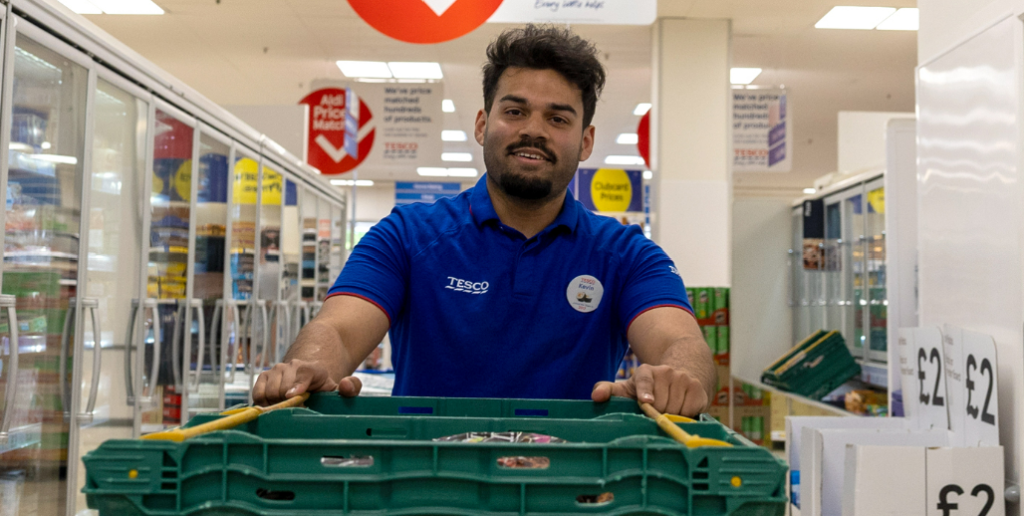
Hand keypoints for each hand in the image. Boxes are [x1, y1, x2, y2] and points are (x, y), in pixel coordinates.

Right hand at [253, 359, 362, 405]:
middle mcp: (292, 366)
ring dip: (276, 404)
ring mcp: (277, 370)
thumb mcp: (340, 388)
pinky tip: (275, 404)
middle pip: (283, 389)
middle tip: (297, 410)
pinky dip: (263, 402)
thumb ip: (351, 387)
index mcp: (313, 369)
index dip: (297, 385)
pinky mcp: (264, 376)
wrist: (309, 375)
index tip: (294, 396)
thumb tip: (346, 385)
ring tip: (288, 406)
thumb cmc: (324, 388)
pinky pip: (257, 393)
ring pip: (269, 392)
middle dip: (289, 404)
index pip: (303, 373)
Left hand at [591, 364, 708, 416]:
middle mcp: (665, 371)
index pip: (643, 381)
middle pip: (660, 403)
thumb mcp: (627, 389)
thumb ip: (609, 391)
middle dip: (656, 413)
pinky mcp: (697, 388)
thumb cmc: (648, 390)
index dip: (645, 391)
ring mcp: (682, 378)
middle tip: (655, 412)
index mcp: (644, 371)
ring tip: (668, 409)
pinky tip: (681, 408)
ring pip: (675, 409)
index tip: (645, 401)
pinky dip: (685, 415)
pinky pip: (690, 410)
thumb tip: (596, 397)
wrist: (680, 377)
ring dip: (671, 415)